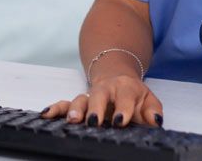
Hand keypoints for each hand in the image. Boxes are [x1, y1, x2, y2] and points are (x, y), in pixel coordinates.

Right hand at [40, 74, 163, 127]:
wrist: (120, 79)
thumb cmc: (134, 96)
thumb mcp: (149, 101)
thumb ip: (153, 112)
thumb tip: (155, 121)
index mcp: (125, 88)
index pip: (125, 98)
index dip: (123, 109)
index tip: (120, 122)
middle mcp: (106, 90)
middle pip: (99, 96)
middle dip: (95, 109)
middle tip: (93, 122)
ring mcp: (90, 96)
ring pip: (80, 99)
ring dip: (75, 109)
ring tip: (72, 120)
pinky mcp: (79, 102)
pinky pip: (65, 103)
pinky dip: (55, 108)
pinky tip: (46, 114)